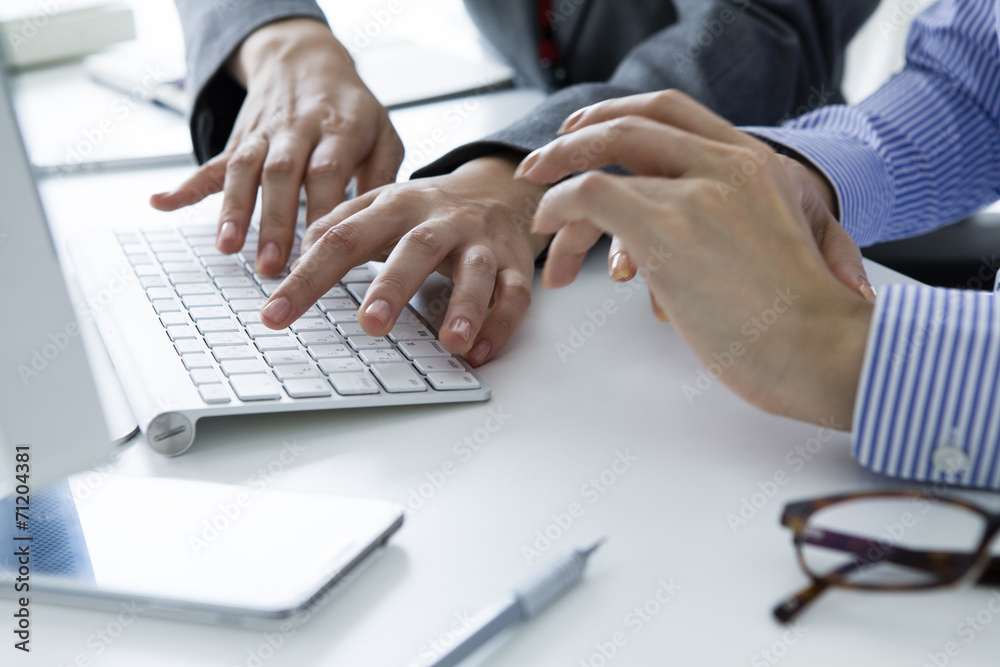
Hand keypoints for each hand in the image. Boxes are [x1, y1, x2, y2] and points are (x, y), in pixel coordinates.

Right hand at [150, 18, 402, 275]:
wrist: (306, 60)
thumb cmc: (352, 109)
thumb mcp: (383, 133)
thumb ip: (382, 177)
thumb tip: (380, 225)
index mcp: (339, 128)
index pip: (328, 171)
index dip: (322, 210)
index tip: (321, 251)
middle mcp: (298, 129)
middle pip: (282, 174)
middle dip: (274, 220)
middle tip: (271, 264)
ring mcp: (264, 134)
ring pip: (244, 170)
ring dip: (233, 209)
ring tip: (226, 246)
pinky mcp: (240, 140)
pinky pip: (210, 162)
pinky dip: (185, 185)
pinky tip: (160, 203)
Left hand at [259, 153, 551, 366]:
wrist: (499, 188)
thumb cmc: (429, 209)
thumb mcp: (381, 206)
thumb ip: (340, 224)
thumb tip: (296, 253)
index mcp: (396, 206)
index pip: (345, 239)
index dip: (308, 277)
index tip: (276, 314)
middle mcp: (440, 222)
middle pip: (416, 248)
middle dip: (395, 286)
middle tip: (371, 324)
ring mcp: (481, 243)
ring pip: (476, 272)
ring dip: (467, 306)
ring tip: (452, 343)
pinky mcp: (513, 264)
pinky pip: (515, 294)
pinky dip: (502, 323)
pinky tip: (480, 352)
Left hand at [527, 93, 874, 305]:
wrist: (829, 349)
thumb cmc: (803, 320)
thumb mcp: (774, 245)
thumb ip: (727, 225)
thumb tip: (674, 253)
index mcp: (754, 163)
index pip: (672, 110)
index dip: (618, 114)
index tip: (585, 132)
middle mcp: (725, 164)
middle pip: (630, 123)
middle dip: (573, 139)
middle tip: (540, 165)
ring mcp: (697, 192)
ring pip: (602, 162)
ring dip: (558, 188)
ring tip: (539, 222)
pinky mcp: (669, 228)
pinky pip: (592, 194)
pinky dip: (560, 208)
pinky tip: (549, 231)